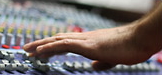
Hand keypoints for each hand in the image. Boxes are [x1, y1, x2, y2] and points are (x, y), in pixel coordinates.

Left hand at [23, 24, 153, 70]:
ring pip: (57, 40)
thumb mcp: (112, 58)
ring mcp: (85, 41)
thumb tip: (94, 66)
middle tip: (27, 48)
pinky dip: (52, 47)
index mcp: (88, 42)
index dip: (51, 46)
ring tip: (28, 50)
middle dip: (41, 44)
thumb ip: (101, 61)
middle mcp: (84, 39)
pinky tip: (41, 50)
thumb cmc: (128, 47)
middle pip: (57, 39)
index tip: (40, 51)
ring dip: (41, 45)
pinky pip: (65, 44)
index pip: (64, 42)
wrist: (139, 39)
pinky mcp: (89, 45)